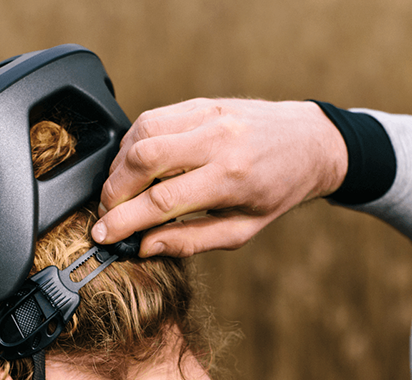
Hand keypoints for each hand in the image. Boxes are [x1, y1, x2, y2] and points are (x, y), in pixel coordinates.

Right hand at [92, 99, 346, 256]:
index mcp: (232, 178)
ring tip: (121, 191)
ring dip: (119, 166)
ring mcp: (207, 116)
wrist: (308, 142)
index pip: (161, 200)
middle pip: (143, 160)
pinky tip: (135, 165)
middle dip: (114, 191)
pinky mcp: (200, 102)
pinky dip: (133, 143)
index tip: (103, 235)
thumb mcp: (243, 229)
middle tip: (109, 213)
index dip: (124, 221)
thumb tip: (146, 246)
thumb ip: (192, 240)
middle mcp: (218, 140)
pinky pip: (152, 118)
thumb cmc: (278, 189)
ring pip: (141, 133)